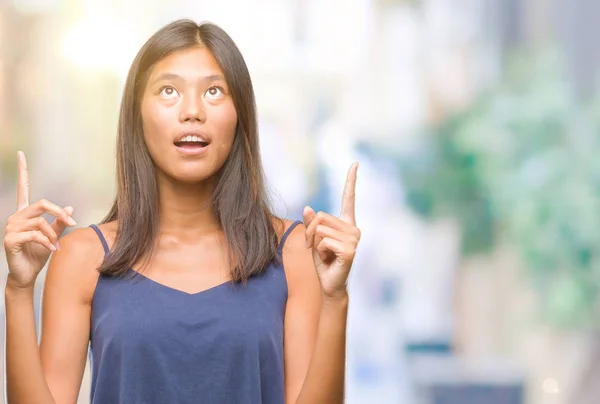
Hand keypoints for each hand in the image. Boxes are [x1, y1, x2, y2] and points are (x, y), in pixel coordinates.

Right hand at [3, 151, 76, 289]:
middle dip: (59, 213)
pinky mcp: (10, 239)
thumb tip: (70, 207)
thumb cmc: (38, 254)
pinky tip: (51, 249)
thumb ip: (59, 222)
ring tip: (56, 245)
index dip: (22, 171)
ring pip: (40, 222)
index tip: (21, 153)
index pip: (22, 188)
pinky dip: (47, 241)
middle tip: (71, 223)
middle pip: (41, 204)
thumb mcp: (52, 236)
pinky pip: (35, 234)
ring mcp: (11, 227)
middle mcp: (16, 216)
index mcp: (24, 213)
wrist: (26, 274)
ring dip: (53, 234)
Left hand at [303, 163, 359, 299]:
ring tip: (324, 254)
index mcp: (347, 223)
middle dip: (310, 231)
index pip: (349, 198)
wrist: (329, 284)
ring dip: (314, 243)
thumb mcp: (313, 239)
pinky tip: (329, 259)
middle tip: (314, 247)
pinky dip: (319, 251)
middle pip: (321, 216)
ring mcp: (354, 239)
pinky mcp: (350, 250)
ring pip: (320, 229)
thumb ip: (312, 224)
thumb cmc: (323, 261)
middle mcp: (353, 229)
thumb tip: (308, 208)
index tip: (355, 164)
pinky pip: (323, 241)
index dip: (351, 181)